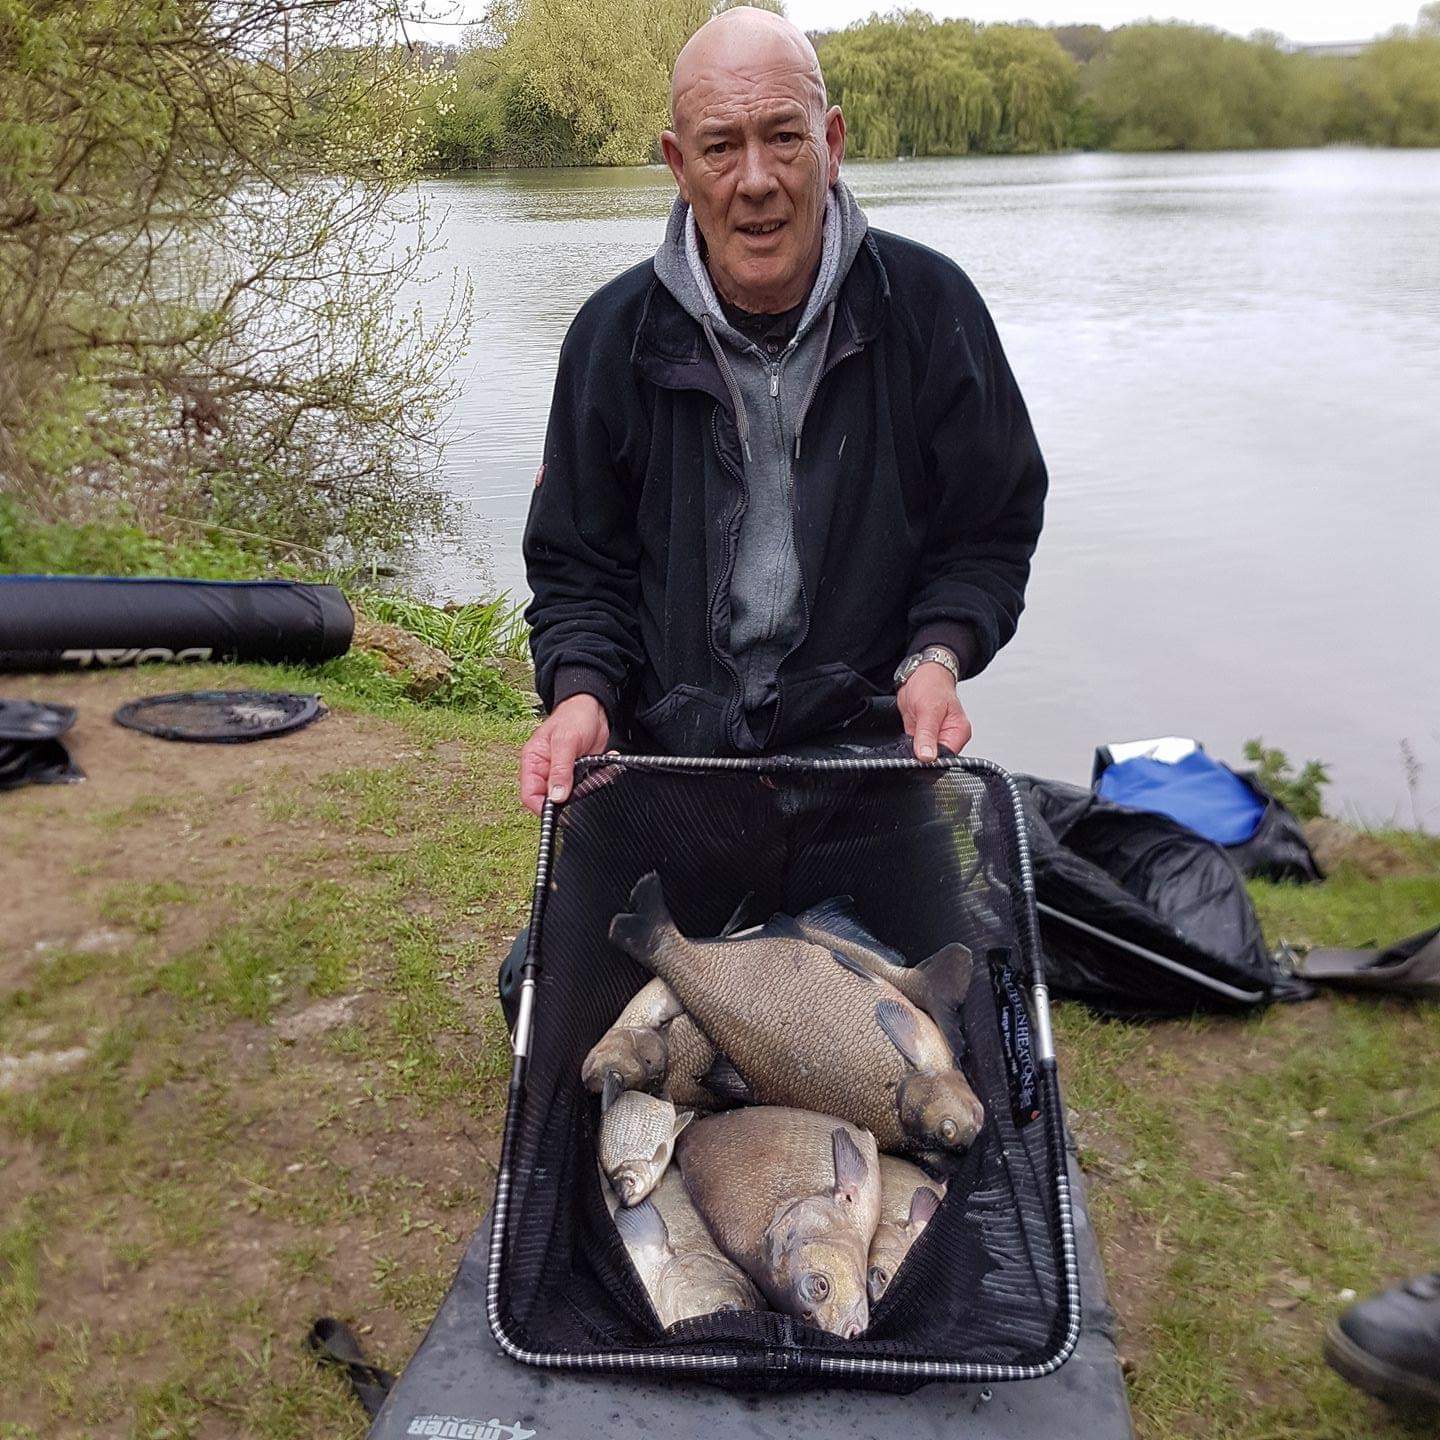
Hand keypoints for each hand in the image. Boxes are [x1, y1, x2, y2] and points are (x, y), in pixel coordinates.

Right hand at [519, 693, 609, 814]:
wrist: (593, 708)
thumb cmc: (573, 717)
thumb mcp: (565, 742)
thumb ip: (560, 770)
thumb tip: (556, 797)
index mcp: (533, 762)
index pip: (529, 795)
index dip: (542, 807)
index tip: (560, 811)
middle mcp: (545, 770)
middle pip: (549, 799)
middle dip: (568, 799)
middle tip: (584, 789)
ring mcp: (562, 774)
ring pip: (569, 796)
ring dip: (585, 790)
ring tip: (596, 776)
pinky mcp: (578, 774)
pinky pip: (585, 787)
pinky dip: (596, 782)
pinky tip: (603, 771)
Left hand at [898, 662, 971, 761]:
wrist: (918, 674)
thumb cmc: (931, 684)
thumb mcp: (929, 709)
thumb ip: (927, 734)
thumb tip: (927, 757)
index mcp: (958, 731)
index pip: (947, 757)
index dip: (932, 760)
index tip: (918, 756)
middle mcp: (949, 737)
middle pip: (936, 759)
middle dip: (921, 757)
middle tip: (911, 743)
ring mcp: (935, 738)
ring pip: (923, 756)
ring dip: (913, 752)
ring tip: (910, 735)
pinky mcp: (922, 737)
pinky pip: (914, 749)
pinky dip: (908, 747)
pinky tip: (905, 738)